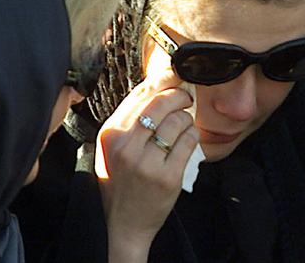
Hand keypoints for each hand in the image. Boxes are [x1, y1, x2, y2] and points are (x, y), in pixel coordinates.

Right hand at [96, 61, 198, 262]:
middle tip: (186, 98)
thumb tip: (158, 85)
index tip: (174, 80)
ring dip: (187, 119)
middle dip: (179, 96)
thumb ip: (130, 119)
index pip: (140, 95)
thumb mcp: (113, 147)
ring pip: (179, 121)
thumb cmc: (119, 181)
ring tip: (184, 125)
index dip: (162, 82)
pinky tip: (188, 140)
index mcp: (111, 133)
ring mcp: (147, 162)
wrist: (121, 223)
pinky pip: (189, 142)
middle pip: (161, 103)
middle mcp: (127, 145)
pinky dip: (193, 136)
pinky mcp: (168, 176)